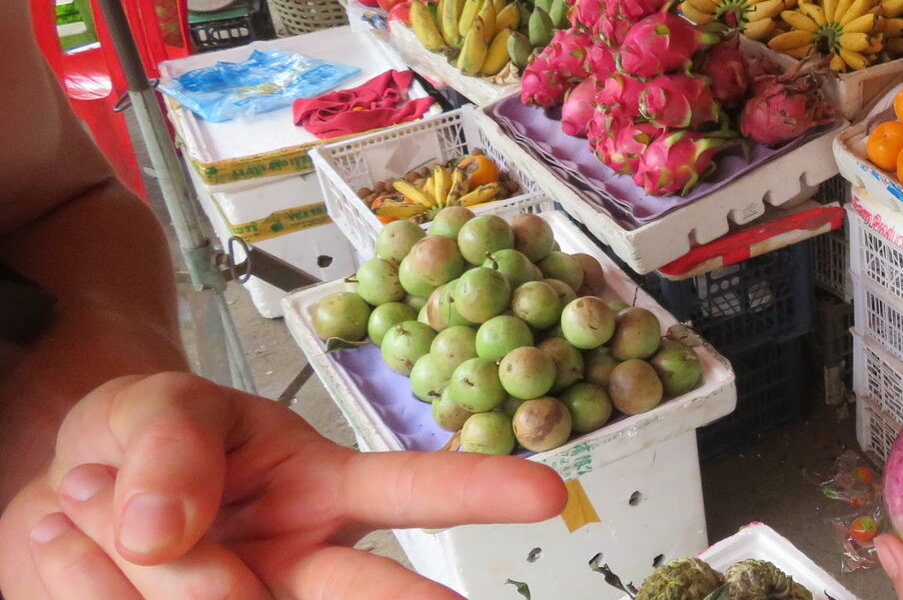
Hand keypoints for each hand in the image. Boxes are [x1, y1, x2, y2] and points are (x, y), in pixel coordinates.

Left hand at [0, 373, 568, 599]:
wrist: (56, 501)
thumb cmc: (137, 443)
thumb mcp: (151, 408)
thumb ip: (168, 450)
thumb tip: (167, 532)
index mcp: (321, 490)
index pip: (411, 490)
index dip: (478, 490)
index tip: (547, 493)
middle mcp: (304, 567)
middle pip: (357, 591)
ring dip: (143, 567)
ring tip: (80, 504)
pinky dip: (88, 581)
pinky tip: (71, 544)